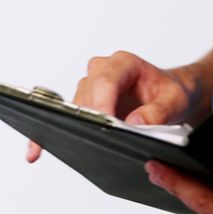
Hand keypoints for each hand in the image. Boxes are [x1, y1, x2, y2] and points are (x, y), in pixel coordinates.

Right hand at [26, 50, 212, 162]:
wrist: (170, 94)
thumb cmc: (172, 92)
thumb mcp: (175, 101)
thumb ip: (159, 111)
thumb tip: (134, 123)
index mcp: (123, 63)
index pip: (106, 80)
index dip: (102, 102)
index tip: (105, 124)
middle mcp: (101, 71)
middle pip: (85, 96)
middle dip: (84, 120)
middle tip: (84, 144)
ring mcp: (89, 87)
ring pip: (73, 108)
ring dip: (69, 128)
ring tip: (57, 150)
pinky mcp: (84, 104)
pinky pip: (65, 117)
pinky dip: (50, 132)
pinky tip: (37, 150)